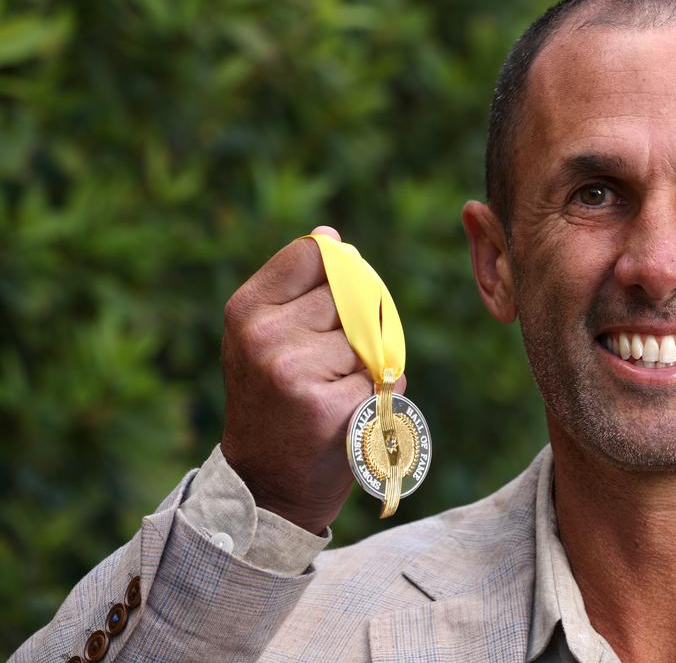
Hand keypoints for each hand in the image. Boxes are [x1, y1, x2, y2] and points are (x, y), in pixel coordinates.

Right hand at [219, 225, 405, 533]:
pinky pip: (385, 376)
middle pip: (349, 294)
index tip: (332, 303)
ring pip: (370, 337)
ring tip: (332, 390)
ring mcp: (295, 370)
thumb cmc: (275, 400)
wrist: (268, 483)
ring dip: (367, 362)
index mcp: (246, 310)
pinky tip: (347, 413)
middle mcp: (265, 335)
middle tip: (324, 364)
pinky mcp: (330, 404)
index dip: (338, 273)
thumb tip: (331, 237)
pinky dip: (379, 393)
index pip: (313, 254)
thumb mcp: (266, 337)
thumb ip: (297, 288)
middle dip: (353, 325)